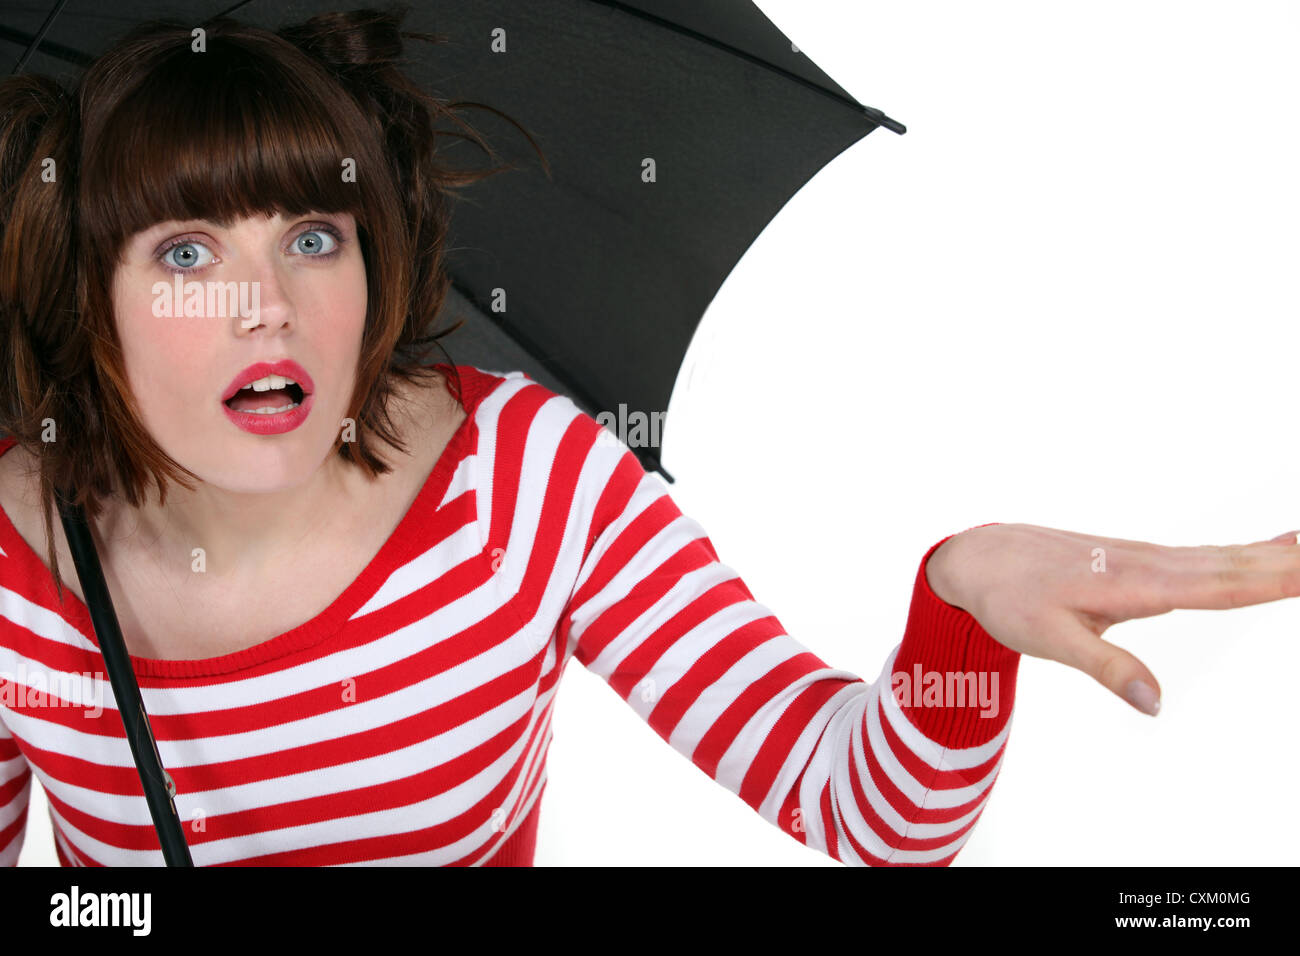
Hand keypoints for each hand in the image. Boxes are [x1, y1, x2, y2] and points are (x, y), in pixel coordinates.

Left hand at [925, 523, 1299, 715]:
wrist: (980, 558)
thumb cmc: (1011, 598)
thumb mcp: (1049, 639)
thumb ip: (1104, 667)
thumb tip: (1155, 703)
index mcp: (1135, 584)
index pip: (1220, 586)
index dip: (1273, 579)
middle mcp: (1150, 565)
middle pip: (1234, 565)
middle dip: (1288, 561)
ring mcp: (1147, 560)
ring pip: (1225, 558)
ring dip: (1276, 553)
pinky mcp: (1141, 562)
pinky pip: (1206, 558)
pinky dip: (1246, 553)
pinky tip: (1270, 550)